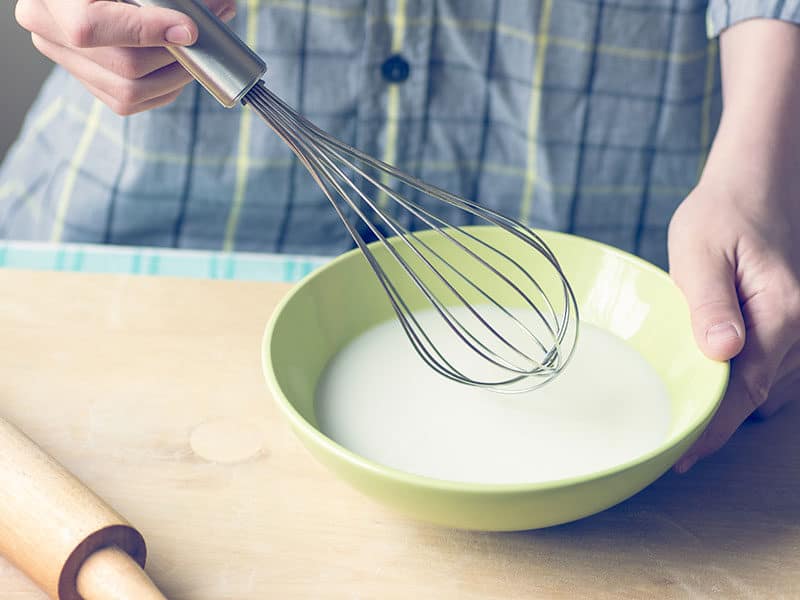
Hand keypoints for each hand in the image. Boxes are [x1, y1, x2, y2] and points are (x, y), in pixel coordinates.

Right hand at [15, 0, 236, 114]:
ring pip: (129, 92)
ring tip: (199, 51)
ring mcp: (64, 60)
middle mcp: (47, 31)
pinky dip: (163, 89)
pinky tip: (179, 68)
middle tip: (209, 33)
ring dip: (176, 76)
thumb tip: (221, 7)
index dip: (146, 32)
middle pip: (123, 66)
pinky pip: (128, 102)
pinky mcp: (85, 81)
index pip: (91, 27)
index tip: (189, 28)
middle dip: (176, 56)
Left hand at [668, 180, 799, 472]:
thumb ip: (709, 302)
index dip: (714, 429)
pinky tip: (710, 382)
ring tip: (684, 417)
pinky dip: (740, 383)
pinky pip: (767, 368)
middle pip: (756, 396)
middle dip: (718, 423)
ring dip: (728, 405)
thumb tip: (721, 352)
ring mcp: (798, 328)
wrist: (756, 184)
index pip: (744, 391)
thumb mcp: (700, 251)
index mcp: (780, 314)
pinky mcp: (788, 322)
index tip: (683, 456)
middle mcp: (799, 329)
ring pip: (764, 387)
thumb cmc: (722, 213)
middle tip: (674, 442)